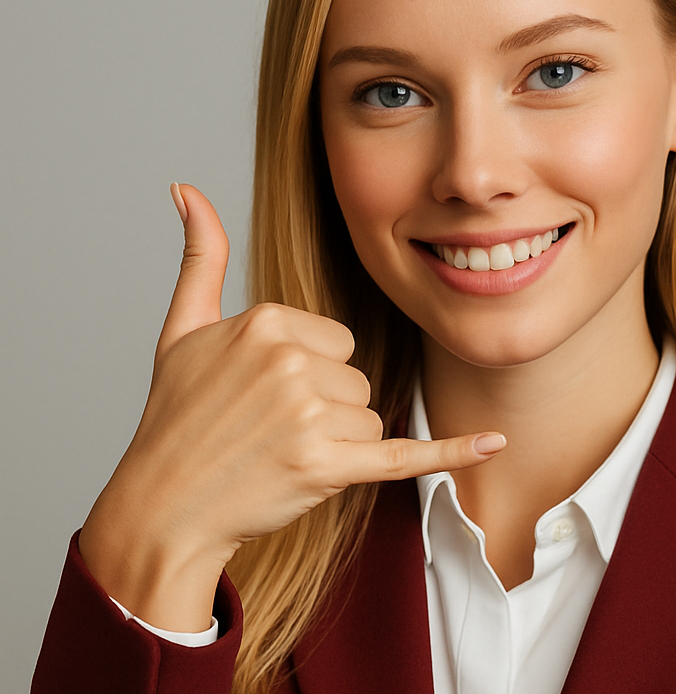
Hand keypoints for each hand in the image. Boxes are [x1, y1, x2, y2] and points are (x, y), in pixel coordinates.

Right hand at [79, 183, 504, 628]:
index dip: (309, 375)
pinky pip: (406, 454)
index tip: (261, 396)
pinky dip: (452, 453)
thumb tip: (186, 187)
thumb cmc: (175, 420)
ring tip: (279, 455)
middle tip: (267, 432)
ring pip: (370, 421)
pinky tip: (494, 443)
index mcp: (267, 321)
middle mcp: (290, 363)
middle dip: (326, 411)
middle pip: (356, 380)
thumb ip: (200, 256)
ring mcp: (310, 416)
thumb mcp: (182, 330)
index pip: (336, 342)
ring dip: (338, 446)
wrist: (164, 507)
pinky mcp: (328, 467)